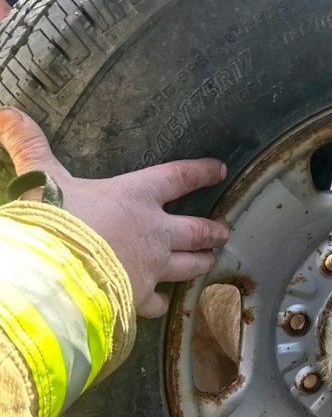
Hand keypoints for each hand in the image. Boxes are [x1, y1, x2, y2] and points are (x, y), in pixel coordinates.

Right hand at [0, 107, 229, 316]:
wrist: (52, 275)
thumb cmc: (52, 220)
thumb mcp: (40, 178)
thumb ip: (29, 146)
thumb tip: (7, 111)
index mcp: (136, 196)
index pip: (179, 178)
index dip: (201, 172)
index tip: (220, 170)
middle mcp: (154, 232)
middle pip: (196, 230)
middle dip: (213, 230)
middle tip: (224, 230)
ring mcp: (152, 267)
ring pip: (189, 266)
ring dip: (201, 263)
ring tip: (210, 261)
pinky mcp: (140, 297)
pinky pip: (158, 302)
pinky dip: (162, 303)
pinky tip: (163, 305)